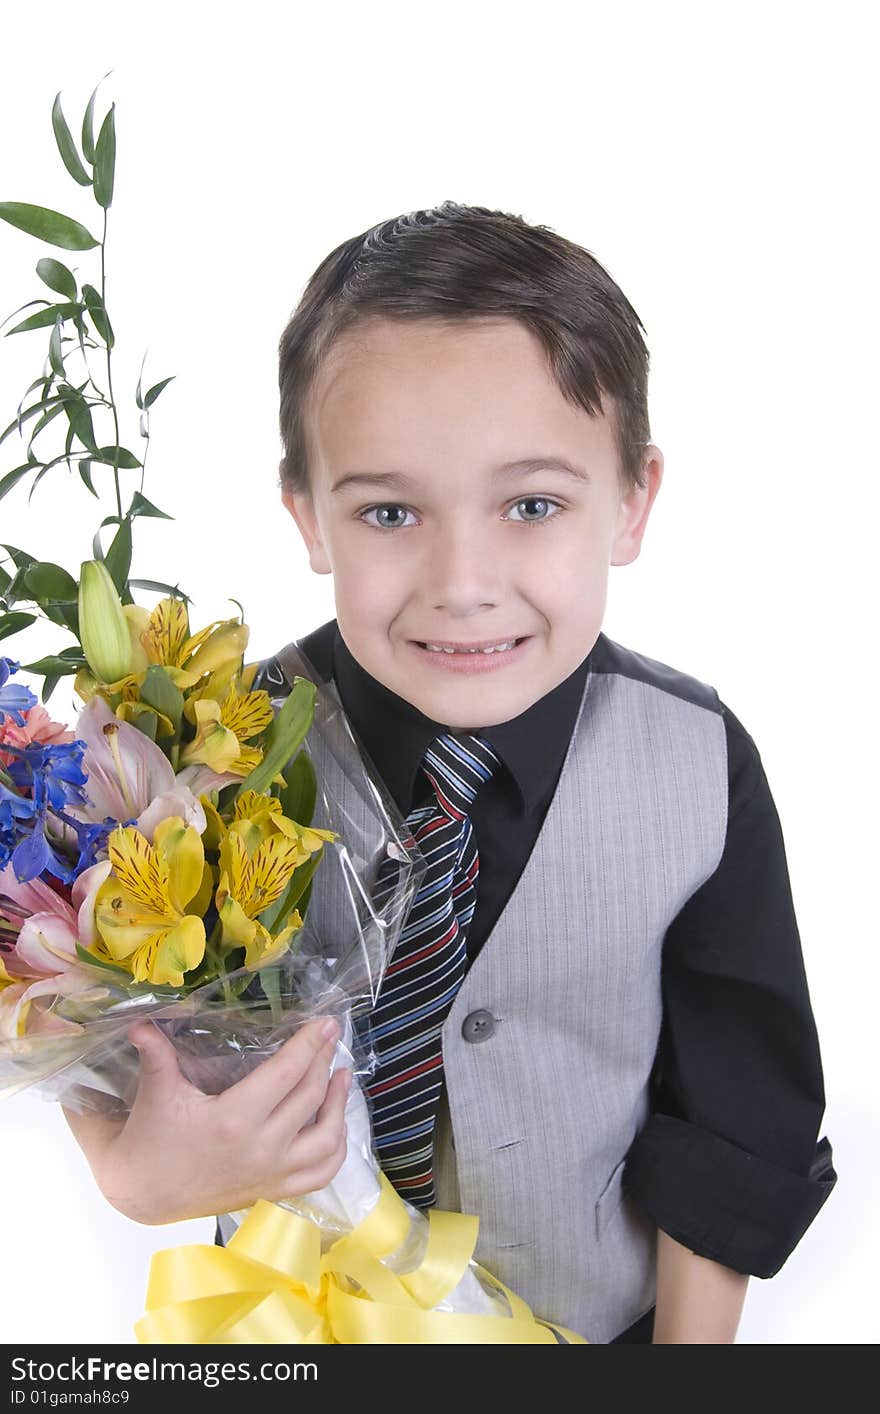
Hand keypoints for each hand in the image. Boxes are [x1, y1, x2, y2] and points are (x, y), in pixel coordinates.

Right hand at [62, 1015, 351, 1224]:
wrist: (144, 1194)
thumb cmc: (150, 1138)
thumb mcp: (155, 1093)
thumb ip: (155, 1055)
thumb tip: (142, 1023)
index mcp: (233, 1119)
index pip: (286, 1073)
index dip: (309, 1044)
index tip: (326, 1023)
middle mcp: (260, 1148)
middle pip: (309, 1097)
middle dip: (323, 1061)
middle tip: (329, 1037)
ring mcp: (271, 1174)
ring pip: (326, 1139)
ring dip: (338, 1105)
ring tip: (340, 1075)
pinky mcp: (273, 1191)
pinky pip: (321, 1174)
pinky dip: (336, 1148)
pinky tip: (336, 1124)